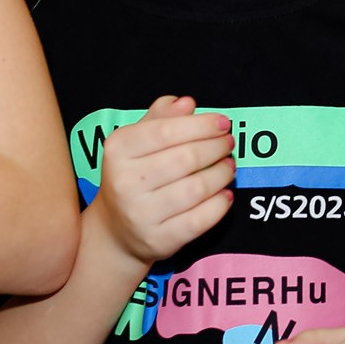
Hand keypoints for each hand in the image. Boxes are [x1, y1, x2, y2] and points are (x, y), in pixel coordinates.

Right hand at [90, 94, 234, 265]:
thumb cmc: (133, 176)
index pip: (166, 130)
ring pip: (198, 188)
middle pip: (186, 158)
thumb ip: (160, 118)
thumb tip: (187, 103)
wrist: (115, 231)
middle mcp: (125, 182)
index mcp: (118, 150)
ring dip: (222, 173)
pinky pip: (201, 219)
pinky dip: (220, 204)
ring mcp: (141, 214)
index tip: (223, 122)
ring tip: (229, 166)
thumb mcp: (137, 142)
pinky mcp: (158, 239)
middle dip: (216, 147)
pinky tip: (225, 193)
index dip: (201, 125)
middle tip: (229, 144)